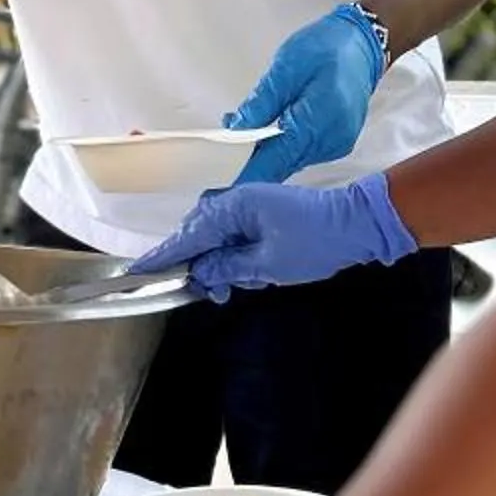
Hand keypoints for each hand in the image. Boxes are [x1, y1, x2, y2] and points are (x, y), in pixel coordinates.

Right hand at [134, 174, 416, 301]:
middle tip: (212, 295)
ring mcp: (250, 205)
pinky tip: (251, 276)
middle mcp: (236, 200)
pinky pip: (235, 237)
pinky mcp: (262, 214)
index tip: (138, 271)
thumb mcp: (267, 263)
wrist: (358, 224)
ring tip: (238, 287)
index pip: (189, 235)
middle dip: (201, 267)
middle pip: (200, 236)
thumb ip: (226, 267)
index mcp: (233, 206)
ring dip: (222, 265)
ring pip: (218, 239)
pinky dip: (237, 257)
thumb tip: (199, 273)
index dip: (165, 257)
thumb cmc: (316, 242)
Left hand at [226, 5, 384, 186]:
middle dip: (251, 164)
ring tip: (240, 137)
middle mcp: (330, 141)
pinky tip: (268, 133)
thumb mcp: (286, 67)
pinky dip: (284, 147)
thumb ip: (262, 103)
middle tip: (221, 161)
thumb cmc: (325, 47)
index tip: (221, 191)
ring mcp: (336, 145)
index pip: (273, 161)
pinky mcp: (338, 143)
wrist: (362, 44)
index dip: (245, 176)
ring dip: (266, 153)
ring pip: (292, 160)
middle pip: (282, 165)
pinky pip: (304, 153)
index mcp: (316, 122)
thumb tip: (237, 131)